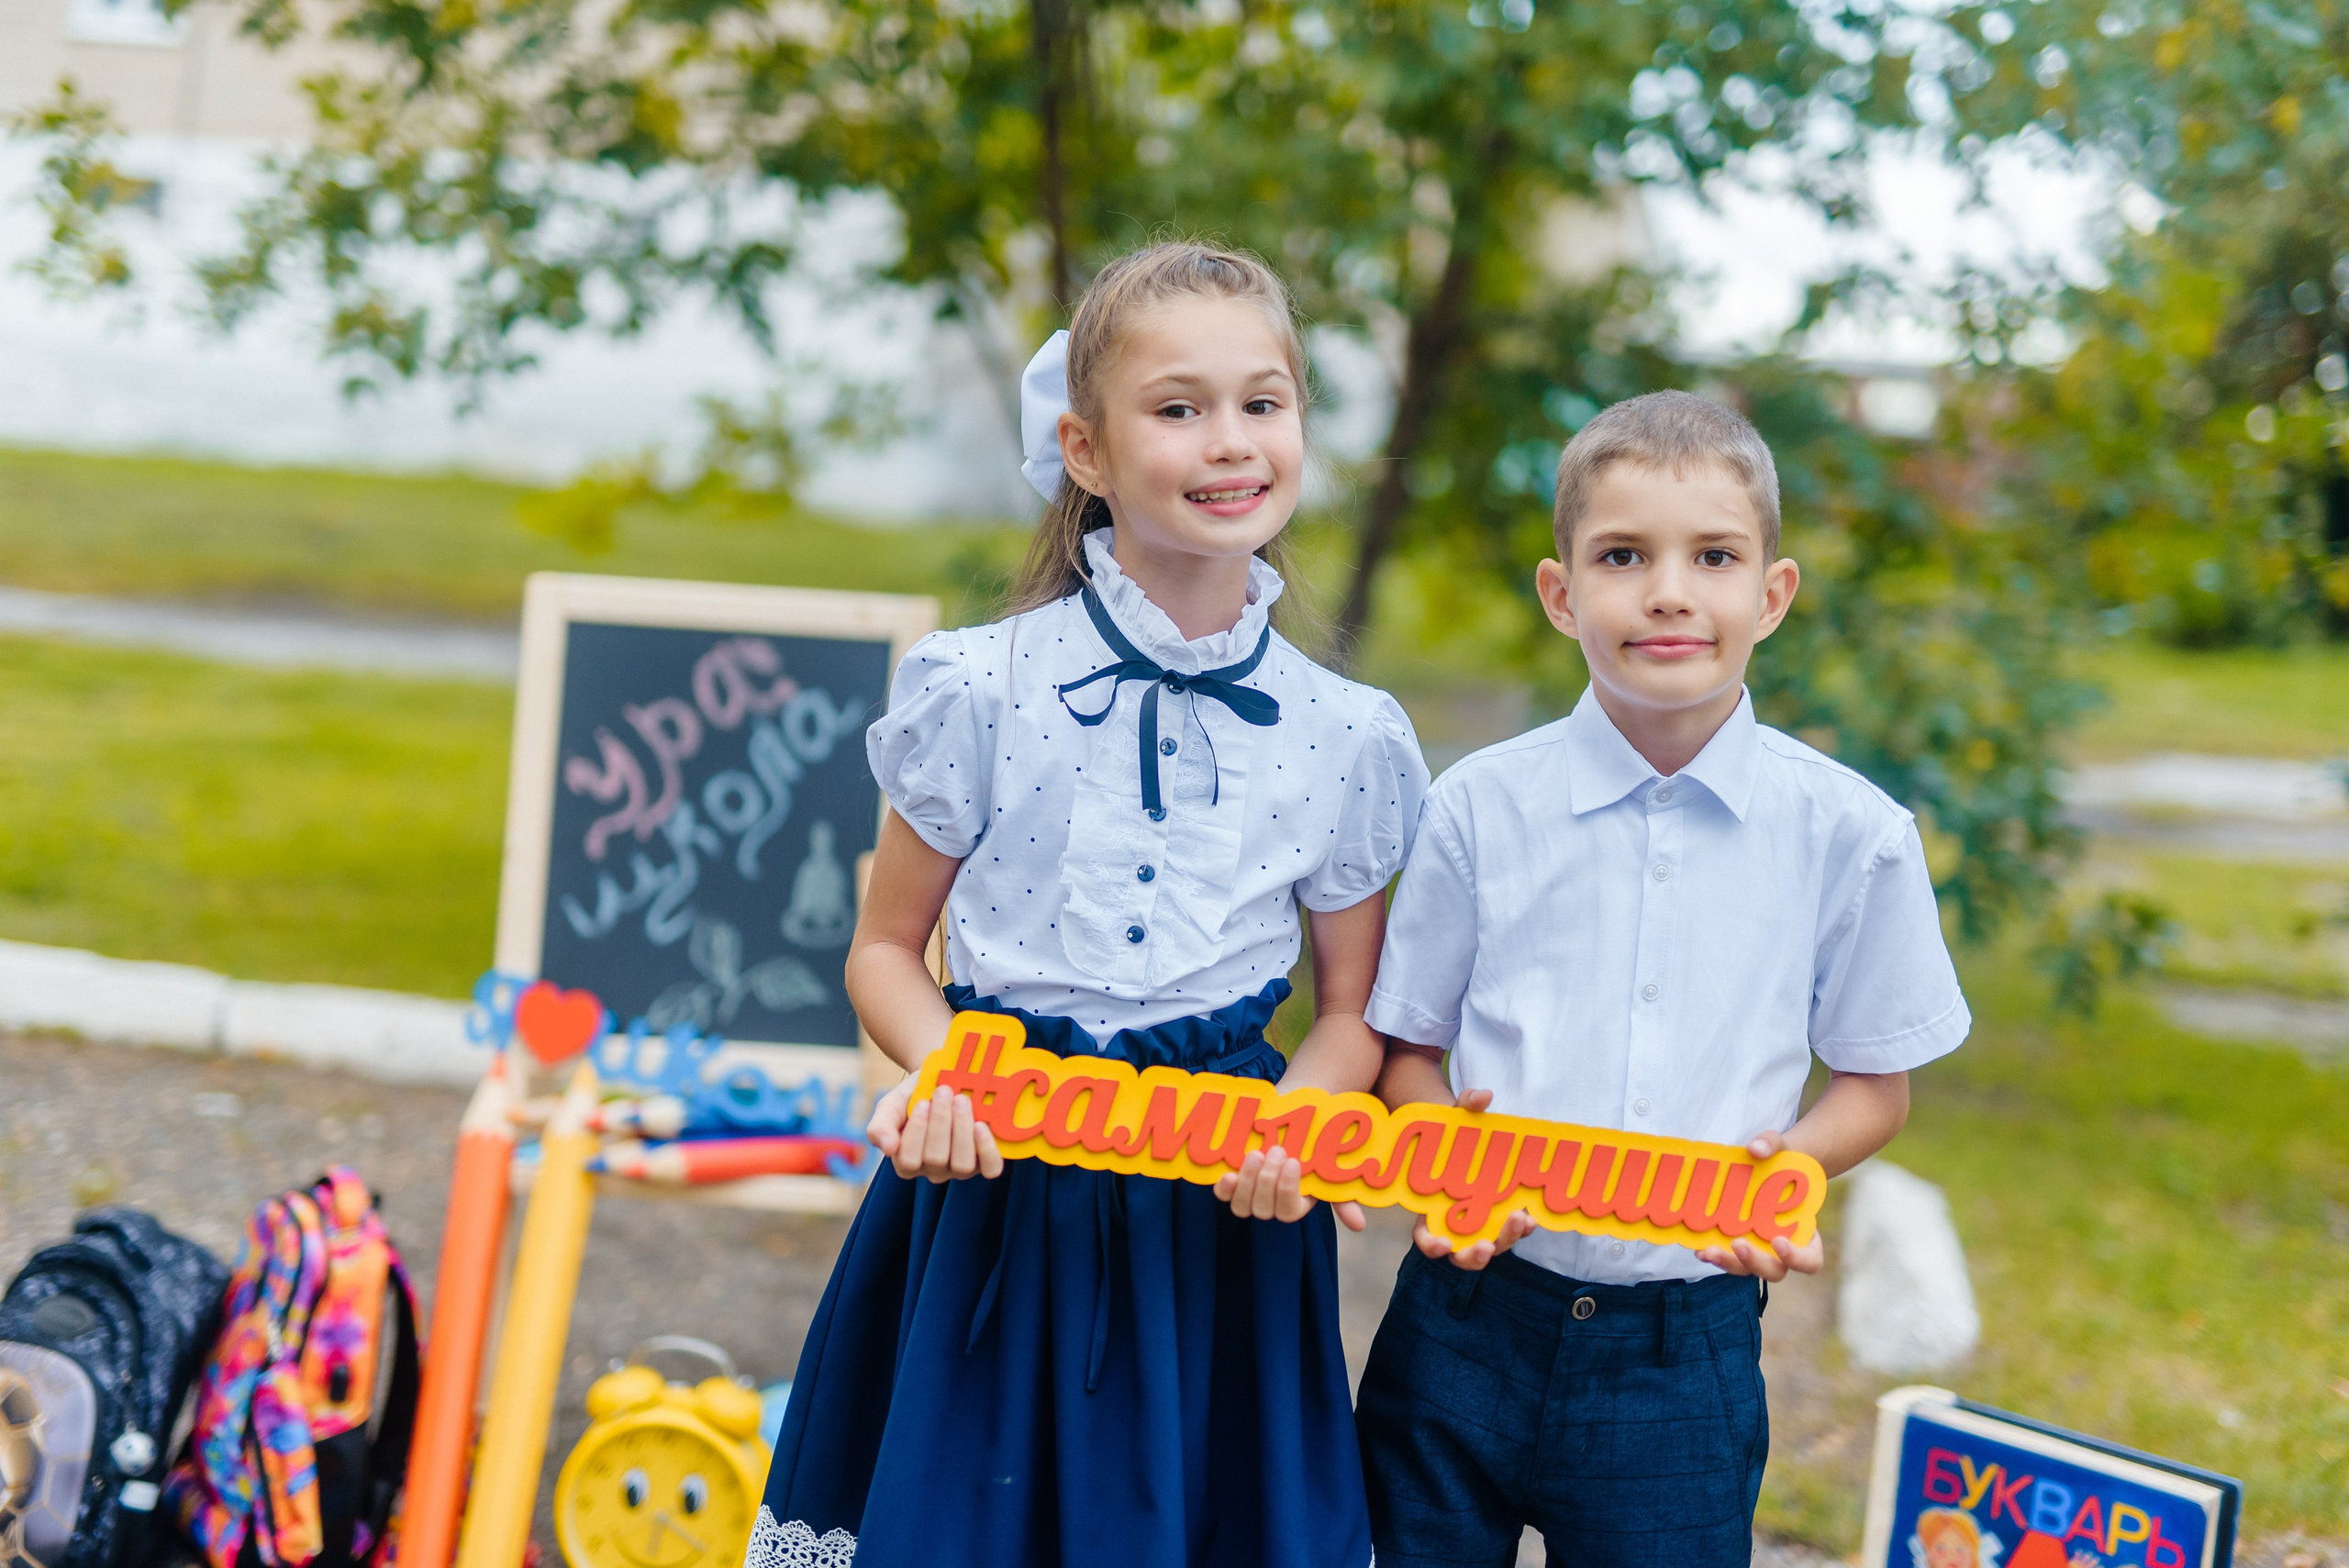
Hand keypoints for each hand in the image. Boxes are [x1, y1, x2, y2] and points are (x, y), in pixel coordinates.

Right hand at [874, 1082, 1003, 1182]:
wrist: (941, 1080)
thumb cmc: (913, 1096)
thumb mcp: (890, 1106)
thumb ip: (880, 1126)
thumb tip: (887, 1148)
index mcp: (906, 1163)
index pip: (909, 1161)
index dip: (916, 1132)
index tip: (922, 1102)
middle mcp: (933, 1171)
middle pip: (936, 1159)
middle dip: (941, 1122)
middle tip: (944, 1092)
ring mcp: (960, 1168)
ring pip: (962, 1165)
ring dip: (962, 1129)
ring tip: (961, 1100)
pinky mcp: (984, 1162)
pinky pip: (990, 1168)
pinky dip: (987, 1149)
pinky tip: (981, 1125)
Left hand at [1213, 1146, 1361, 1225]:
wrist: (1297, 1110)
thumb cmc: (1316, 1141)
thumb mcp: (1332, 1167)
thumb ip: (1343, 1197)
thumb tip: (1359, 1226)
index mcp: (1296, 1204)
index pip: (1287, 1211)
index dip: (1287, 1190)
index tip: (1294, 1161)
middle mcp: (1271, 1203)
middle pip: (1262, 1210)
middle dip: (1267, 1181)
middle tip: (1277, 1150)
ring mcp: (1249, 1192)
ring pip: (1242, 1206)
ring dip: (1248, 1181)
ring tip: (1256, 1154)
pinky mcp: (1233, 1179)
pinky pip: (1224, 1194)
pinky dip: (1224, 1188)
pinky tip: (1228, 1174)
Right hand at [1406, 1088, 1534, 1268]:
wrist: (1472, 1132)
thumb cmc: (1456, 1128)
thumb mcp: (1457, 1114)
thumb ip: (1467, 1103)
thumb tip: (1483, 1095)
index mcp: (1432, 1205)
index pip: (1425, 1236)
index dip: (1432, 1245)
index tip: (1444, 1244)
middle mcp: (1455, 1221)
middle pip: (1461, 1253)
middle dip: (1473, 1256)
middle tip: (1485, 1246)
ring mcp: (1480, 1222)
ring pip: (1489, 1246)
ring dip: (1503, 1241)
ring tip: (1520, 1222)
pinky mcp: (1502, 1217)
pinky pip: (1509, 1229)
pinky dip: (1521, 1228)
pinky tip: (1532, 1218)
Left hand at [1693, 1130, 1824, 1279]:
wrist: (1764, 1165)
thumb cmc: (1779, 1160)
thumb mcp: (1779, 1146)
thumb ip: (1771, 1144)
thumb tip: (1755, 1148)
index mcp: (1806, 1236)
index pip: (1810, 1260)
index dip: (1797, 1258)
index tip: (1779, 1241)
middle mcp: (1783, 1251)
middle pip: (1775, 1271)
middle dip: (1755, 1262)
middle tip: (1738, 1244)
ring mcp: (1759, 1251)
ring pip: (1747, 1269)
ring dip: (1728, 1263)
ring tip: (1707, 1251)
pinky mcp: (1736, 1246)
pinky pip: (1728, 1257)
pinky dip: (1714, 1255)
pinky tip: (1698, 1248)